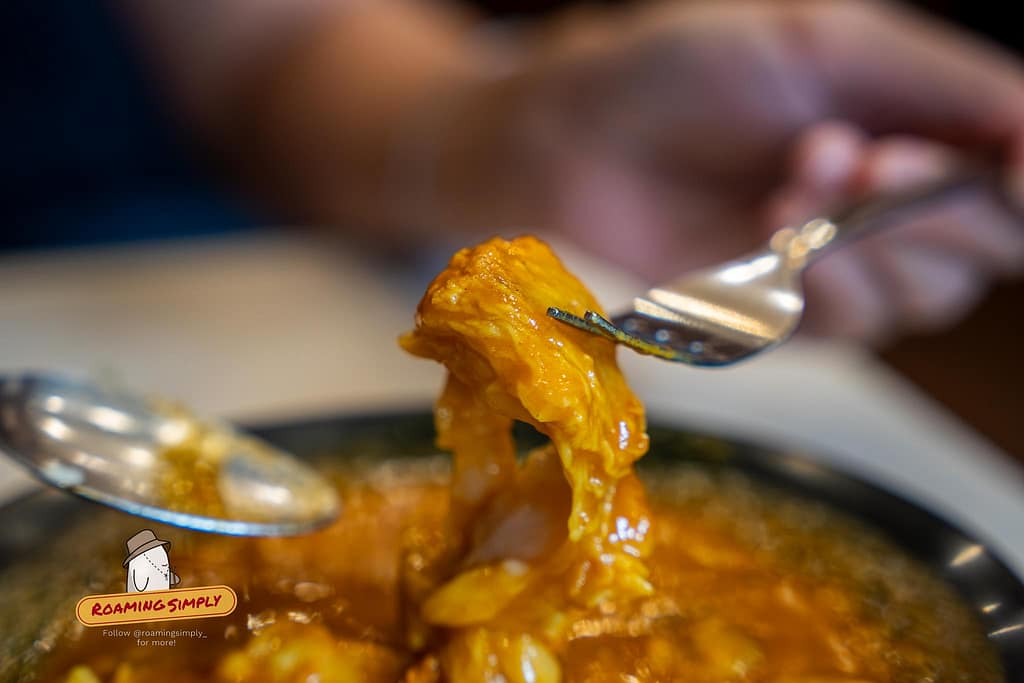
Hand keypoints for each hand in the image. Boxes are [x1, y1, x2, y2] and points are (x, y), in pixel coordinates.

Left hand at [435, 0, 1023, 341]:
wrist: (581, 134)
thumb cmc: (688, 67)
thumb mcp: (830, 41)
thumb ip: (953, 85)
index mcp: (919, 121)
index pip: (1017, 181)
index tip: (1008, 175)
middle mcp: (894, 200)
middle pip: (988, 246)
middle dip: (926, 204)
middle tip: (847, 155)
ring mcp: (841, 263)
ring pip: (922, 295)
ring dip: (863, 242)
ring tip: (783, 183)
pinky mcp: (785, 314)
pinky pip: (848, 327)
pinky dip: (819, 285)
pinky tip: (765, 235)